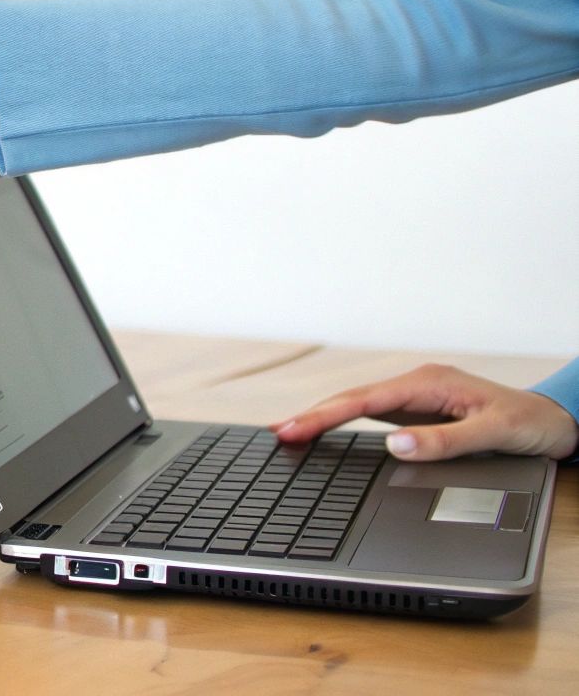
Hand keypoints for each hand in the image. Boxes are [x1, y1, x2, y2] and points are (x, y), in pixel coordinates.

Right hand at [271, 363, 578, 460]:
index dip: (325, 416)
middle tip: (278, 433)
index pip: (364, 402)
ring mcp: (417, 397)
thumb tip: (395, 444)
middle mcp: (418, 385)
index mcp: (429, 384)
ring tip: (291, 431)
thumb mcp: (493, 434)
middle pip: (353, 399)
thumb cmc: (530, 425)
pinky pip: (372, 413)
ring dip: (324, 416)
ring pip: (359, 404)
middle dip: (313, 414)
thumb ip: (443, 441)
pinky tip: (328, 428)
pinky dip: (344, 420)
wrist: (556, 422)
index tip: (295, 428)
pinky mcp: (419, 410)